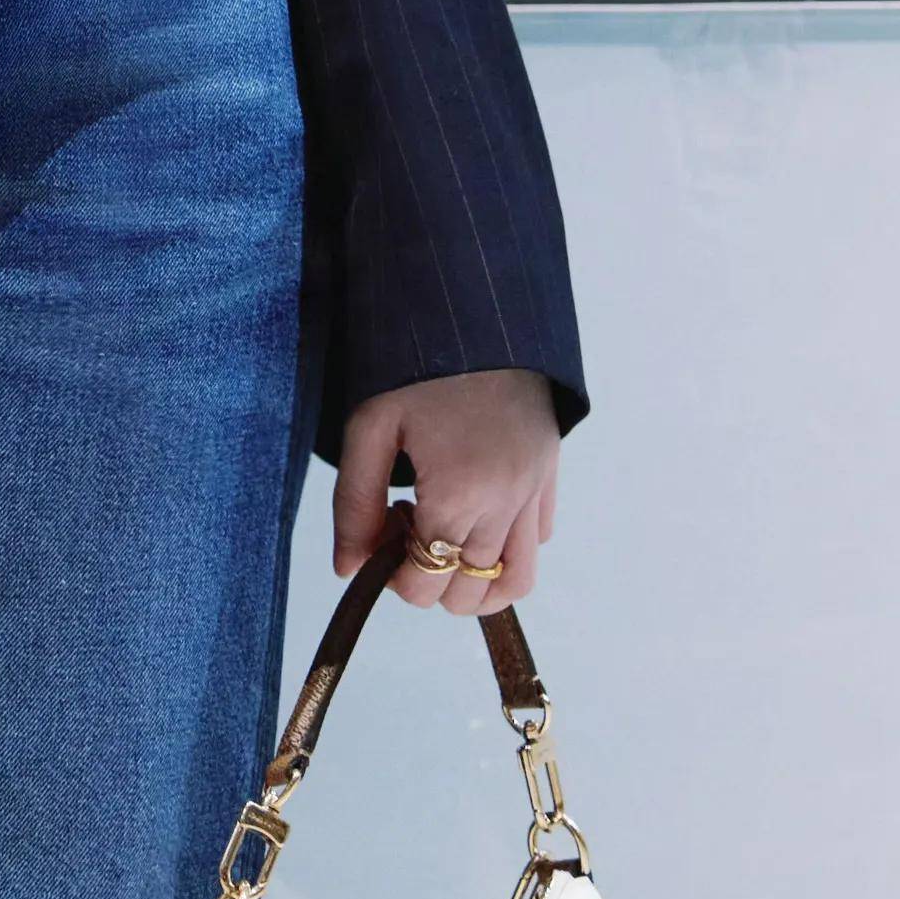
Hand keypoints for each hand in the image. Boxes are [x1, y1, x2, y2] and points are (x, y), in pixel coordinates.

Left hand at [332, 368, 558, 613]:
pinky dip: (509, 546)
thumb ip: (355, 503)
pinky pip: (539, 539)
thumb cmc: (414, 359)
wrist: (476, 305)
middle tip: (408, 520)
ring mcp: (536, 490)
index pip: (427, 584)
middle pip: (468, 593)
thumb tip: (348, 570)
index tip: (383, 527)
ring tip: (444, 531)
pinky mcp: (551, 472)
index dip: (394, 575)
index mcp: (460, 493)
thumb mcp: (370, 424)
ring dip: (475, 578)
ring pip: (517, 582)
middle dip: (430, 574)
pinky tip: (476, 507)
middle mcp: (508, 502)